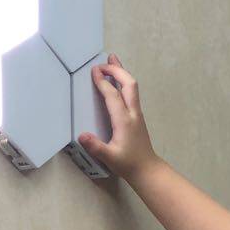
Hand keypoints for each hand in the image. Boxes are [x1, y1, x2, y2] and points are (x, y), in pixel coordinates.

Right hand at [78, 53, 158, 181]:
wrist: (147, 169)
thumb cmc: (129, 164)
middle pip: (128, 84)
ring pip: (132, 86)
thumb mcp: (110, 157)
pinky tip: (119, 81)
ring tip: (113, 59)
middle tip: (104, 61)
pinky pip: (131, 93)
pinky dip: (124, 81)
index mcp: (124, 121)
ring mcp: (137, 114)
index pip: (113, 95)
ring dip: (122, 72)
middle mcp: (133, 113)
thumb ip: (96, 146)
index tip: (94, 71)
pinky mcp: (137, 116)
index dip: (103, 82)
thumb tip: (81, 135)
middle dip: (117, 69)